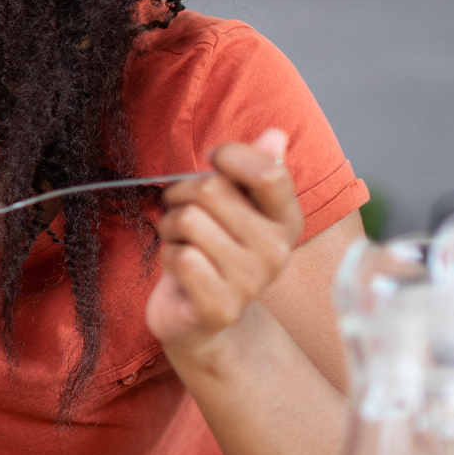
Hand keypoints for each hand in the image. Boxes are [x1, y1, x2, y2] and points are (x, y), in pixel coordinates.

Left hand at [147, 129, 304, 361]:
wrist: (202, 320)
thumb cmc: (212, 251)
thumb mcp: (234, 208)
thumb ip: (254, 170)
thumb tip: (276, 134)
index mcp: (286, 220)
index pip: (270, 172)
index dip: (232, 155)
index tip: (214, 160)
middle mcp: (277, 251)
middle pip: (212, 189)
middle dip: (181, 196)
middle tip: (181, 215)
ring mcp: (251, 282)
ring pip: (189, 220)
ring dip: (170, 227)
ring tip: (180, 242)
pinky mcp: (220, 305)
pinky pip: (179, 256)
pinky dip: (167, 255)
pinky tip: (179, 270)